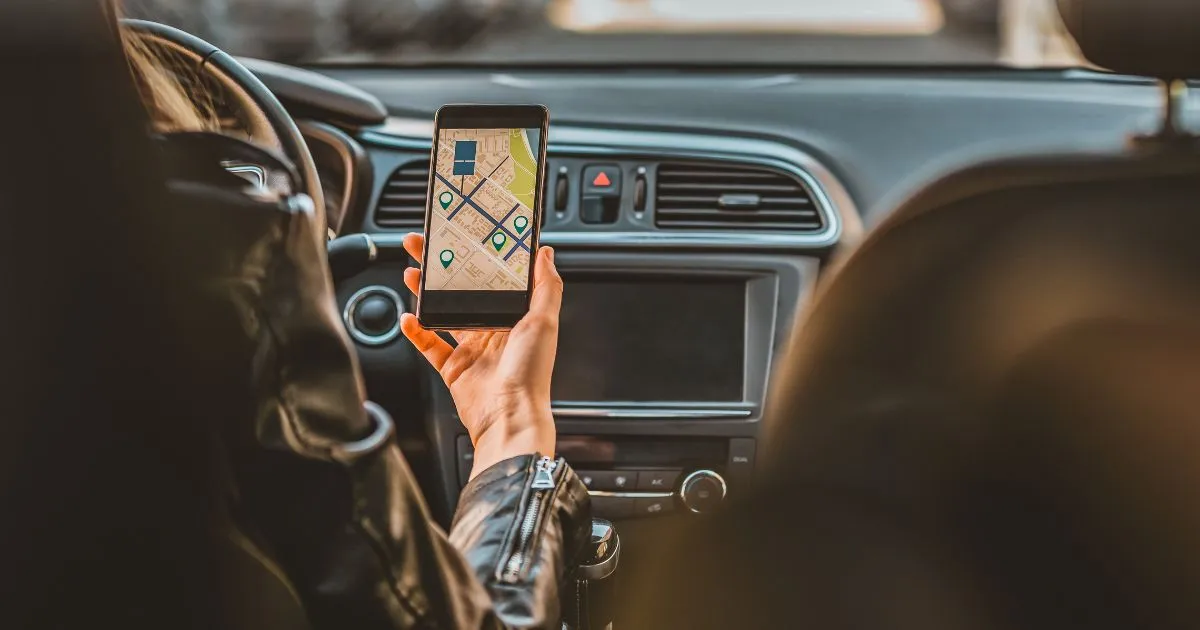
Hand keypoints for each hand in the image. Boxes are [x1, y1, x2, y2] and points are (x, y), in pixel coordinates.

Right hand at [398, 233, 561, 477]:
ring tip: (412, 273)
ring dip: (427, 293)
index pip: (494, 279)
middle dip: (442, 270)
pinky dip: (416, 331)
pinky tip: (408, 316)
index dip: (477, 258)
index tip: (463, 238)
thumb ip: (546, 286)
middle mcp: (494, 331)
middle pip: (463, 292)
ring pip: (444, 313)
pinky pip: (430, 345)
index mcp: (516, 317)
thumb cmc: (531, 374)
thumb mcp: (545, 322)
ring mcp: (473, 349)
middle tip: (424, 248)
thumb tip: (547, 254)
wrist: (509, 417)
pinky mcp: (454, 368)